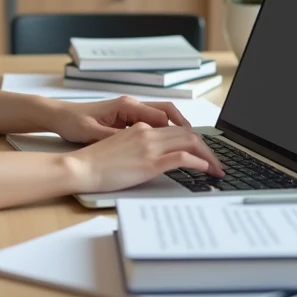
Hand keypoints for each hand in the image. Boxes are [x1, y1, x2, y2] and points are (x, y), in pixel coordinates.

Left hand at [44, 95, 193, 143]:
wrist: (60, 116)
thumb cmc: (74, 122)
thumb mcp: (93, 132)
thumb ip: (116, 136)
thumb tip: (137, 141)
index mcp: (127, 106)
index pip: (163, 115)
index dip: (181, 129)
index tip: (194, 143)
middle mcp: (132, 106)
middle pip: (168, 114)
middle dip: (186, 130)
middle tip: (201, 147)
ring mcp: (130, 112)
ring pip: (162, 119)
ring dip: (177, 131)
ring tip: (192, 148)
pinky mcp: (126, 120)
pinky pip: (152, 124)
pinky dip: (164, 133)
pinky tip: (169, 147)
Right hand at [62, 122, 224, 193]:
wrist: (80, 167)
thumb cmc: (94, 161)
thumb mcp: (120, 146)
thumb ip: (138, 145)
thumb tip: (153, 155)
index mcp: (140, 126)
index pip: (176, 128)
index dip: (194, 139)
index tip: (202, 152)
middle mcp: (148, 132)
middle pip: (188, 134)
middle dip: (207, 148)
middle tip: (216, 162)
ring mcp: (149, 146)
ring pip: (190, 142)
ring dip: (208, 156)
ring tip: (216, 169)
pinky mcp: (149, 162)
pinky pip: (182, 157)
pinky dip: (199, 162)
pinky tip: (205, 169)